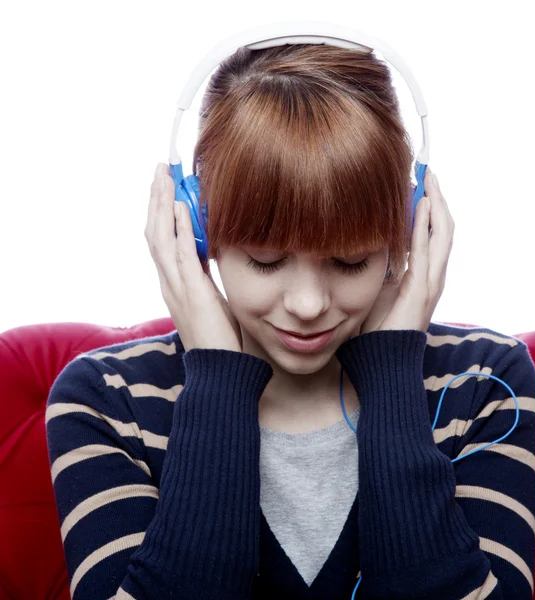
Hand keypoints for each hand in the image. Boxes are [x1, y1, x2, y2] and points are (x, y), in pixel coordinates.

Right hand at [145, 163, 241, 352]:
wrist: (219, 370)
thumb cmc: (219, 337)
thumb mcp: (211, 299)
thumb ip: (205, 276)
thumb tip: (210, 253)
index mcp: (174, 283)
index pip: (162, 240)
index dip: (162, 211)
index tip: (167, 186)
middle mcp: (169, 282)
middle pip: (154, 232)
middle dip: (157, 198)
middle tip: (160, 169)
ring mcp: (176, 288)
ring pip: (160, 237)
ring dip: (162, 205)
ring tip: (164, 176)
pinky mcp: (191, 293)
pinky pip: (181, 255)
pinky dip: (178, 229)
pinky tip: (180, 207)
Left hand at [360, 168, 454, 333]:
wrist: (380, 359)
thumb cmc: (376, 327)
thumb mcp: (376, 287)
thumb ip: (380, 265)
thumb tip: (367, 239)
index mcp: (422, 274)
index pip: (431, 232)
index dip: (428, 206)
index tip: (417, 181)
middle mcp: (432, 275)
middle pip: (443, 227)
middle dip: (436, 197)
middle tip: (426, 170)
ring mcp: (431, 282)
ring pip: (442, 234)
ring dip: (437, 204)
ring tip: (428, 178)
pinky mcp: (423, 290)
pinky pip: (427, 252)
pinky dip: (426, 226)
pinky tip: (422, 205)